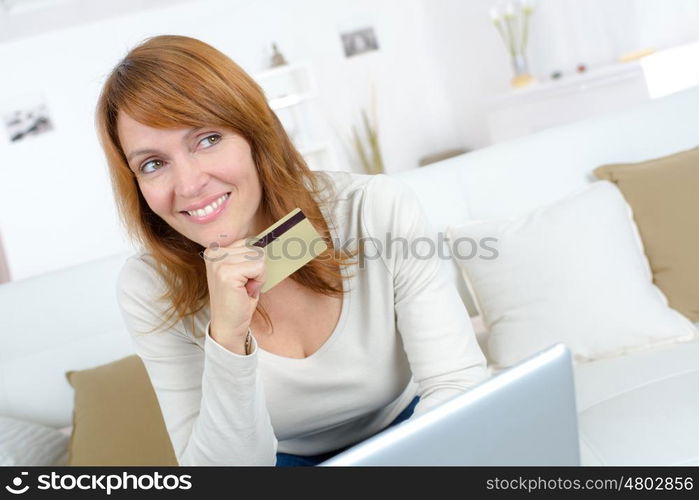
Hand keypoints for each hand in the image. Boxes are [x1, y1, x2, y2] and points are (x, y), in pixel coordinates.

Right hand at [203, 238, 265, 353]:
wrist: (229, 325)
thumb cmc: (238, 299)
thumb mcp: (243, 271)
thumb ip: (249, 254)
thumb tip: (269, 241)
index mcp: (215, 250)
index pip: (250, 242)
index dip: (253, 262)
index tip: (243, 278)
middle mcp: (214, 253)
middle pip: (256, 249)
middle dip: (256, 269)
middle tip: (244, 286)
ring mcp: (219, 262)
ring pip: (259, 257)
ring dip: (257, 276)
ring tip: (244, 289)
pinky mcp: (226, 273)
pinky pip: (259, 267)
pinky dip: (258, 281)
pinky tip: (245, 292)